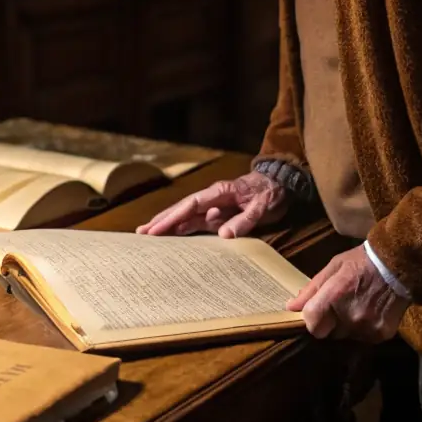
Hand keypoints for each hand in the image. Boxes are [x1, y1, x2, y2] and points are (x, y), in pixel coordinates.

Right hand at [136, 172, 288, 237]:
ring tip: (148, 236)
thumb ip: (243, 220)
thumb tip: (223, 234)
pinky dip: (182, 229)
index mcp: (219, 193)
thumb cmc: (270, 193)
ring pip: (186, 216)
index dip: (172, 217)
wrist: (280, 183)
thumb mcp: (261, 207)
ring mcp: (214, 207)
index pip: (190, 205)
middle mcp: (212, 199)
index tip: (156, 229)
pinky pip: (197, 223)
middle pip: (182, 209)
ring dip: (168, 225)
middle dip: (162, 220)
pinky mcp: (218, 215)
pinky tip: (171, 237)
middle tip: (141, 233)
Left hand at [287, 245, 406, 341]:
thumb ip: (312, 289)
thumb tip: (291, 307)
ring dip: (347, 327)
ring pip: (346, 337)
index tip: (316, 313)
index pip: (312, 325)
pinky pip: (364, 338)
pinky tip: (371, 311)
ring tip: (358, 305)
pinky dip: (364, 329)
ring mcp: (367, 328)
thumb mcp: (334, 267)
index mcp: (335, 296)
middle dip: (330, 323)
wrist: (400, 264)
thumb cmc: (362, 261)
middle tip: (341, 304)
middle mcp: (350, 316)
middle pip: (328, 333)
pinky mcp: (381, 334)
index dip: (312, 320)